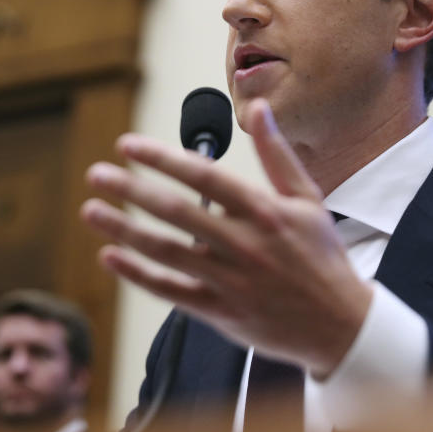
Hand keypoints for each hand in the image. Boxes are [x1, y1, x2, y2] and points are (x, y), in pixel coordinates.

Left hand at [80, 98, 371, 376]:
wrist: (341, 325)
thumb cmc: (322, 256)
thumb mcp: (308, 199)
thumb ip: (277, 153)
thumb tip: (259, 107)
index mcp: (263, 211)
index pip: (202, 176)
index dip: (161, 158)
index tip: (127, 145)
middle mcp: (243, 244)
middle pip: (175, 211)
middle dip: (131, 189)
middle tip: (96, 174)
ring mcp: (229, 280)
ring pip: (165, 251)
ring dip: (123, 229)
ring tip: (91, 211)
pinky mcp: (220, 312)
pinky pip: (170, 291)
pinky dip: (138, 274)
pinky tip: (111, 256)